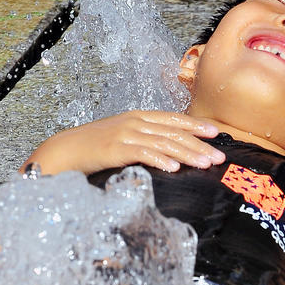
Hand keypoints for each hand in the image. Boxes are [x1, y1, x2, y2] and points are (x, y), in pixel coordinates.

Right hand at [25, 110, 225, 174]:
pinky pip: (143, 153)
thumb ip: (146, 138)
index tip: (217, 133)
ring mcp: (126, 134)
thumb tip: (171, 149)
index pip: (174, 119)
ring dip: (188, 154)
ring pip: (164, 143)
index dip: (197, 125)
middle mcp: (136, 122)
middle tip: (219, 157)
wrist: (64, 150)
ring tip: (205, 164)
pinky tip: (174, 168)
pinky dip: (160, 160)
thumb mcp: (124, 136)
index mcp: (139, 117)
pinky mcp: (116, 149)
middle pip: (175, 133)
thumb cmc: (95, 146)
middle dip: (200, 145)